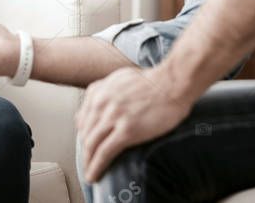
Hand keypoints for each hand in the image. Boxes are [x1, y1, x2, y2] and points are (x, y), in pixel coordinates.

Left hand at [76, 65, 194, 181]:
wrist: (172, 83)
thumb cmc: (152, 81)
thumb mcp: (119, 79)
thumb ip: (104, 90)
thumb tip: (95, 103)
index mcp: (99, 92)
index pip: (82, 119)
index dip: (83, 135)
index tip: (86, 145)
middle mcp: (101, 103)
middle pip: (85, 133)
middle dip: (85, 151)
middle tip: (87, 162)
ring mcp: (113, 117)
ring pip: (92, 145)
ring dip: (88, 162)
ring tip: (90, 174)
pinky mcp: (127, 131)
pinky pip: (104, 153)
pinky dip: (96, 166)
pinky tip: (94, 175)